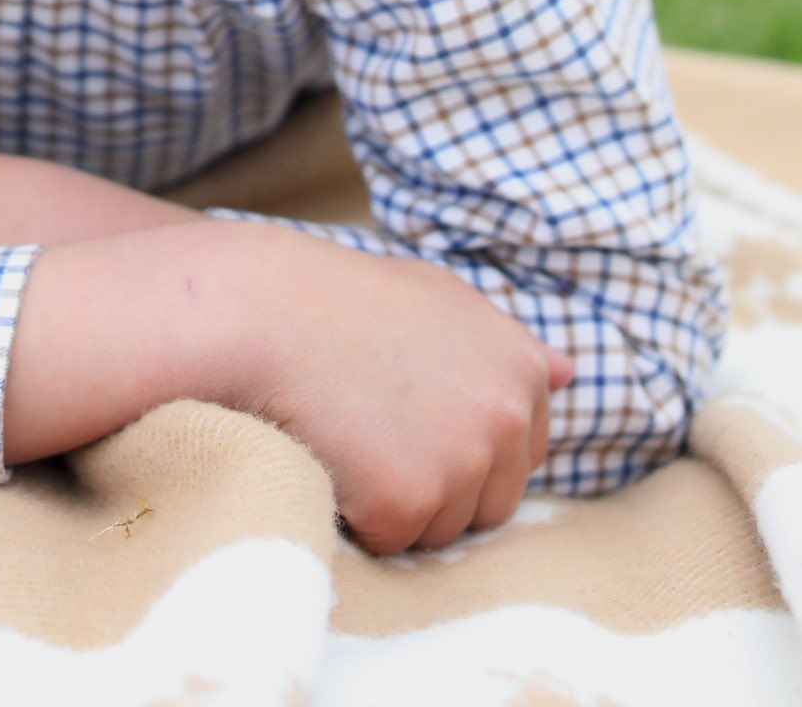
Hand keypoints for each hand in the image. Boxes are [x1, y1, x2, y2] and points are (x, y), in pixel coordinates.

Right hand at [240, 232, 574, 555]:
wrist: (267, 312)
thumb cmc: (346, 302)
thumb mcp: (440, 298)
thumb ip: (507, 341)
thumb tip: (572, 376)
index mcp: (521, 368)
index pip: (522, 453)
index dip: (462, 443)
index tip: (413, 415)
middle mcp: (507, 414)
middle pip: (491, 504)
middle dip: (437, 483)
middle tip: (375, 427)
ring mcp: (463, 459)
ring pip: (443, 529)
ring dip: (398, 503)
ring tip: (353, 434)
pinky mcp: (410, 500)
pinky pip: (394, 541)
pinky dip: (360, 515)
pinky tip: (334, 456)